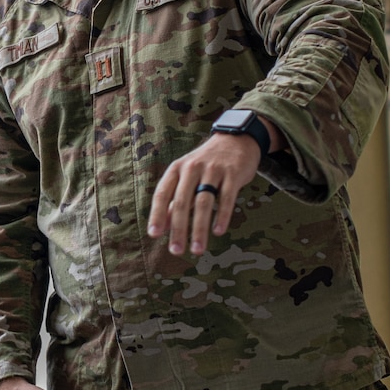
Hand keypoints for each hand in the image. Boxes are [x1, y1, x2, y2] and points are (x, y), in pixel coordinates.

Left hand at [148, 118, 275, 256]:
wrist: (236, 139)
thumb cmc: (206, 164)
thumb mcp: (186, 177)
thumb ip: (173, 201)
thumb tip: (161, 227)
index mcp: (177, 169)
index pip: (162, 193)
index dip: (157, 214)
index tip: (154, 235)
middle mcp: (192, 167)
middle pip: (182, 202)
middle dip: (179, 229)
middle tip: (177, 250)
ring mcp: (213, 169)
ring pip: (203, 202)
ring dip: (199, 228)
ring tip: (197, 249)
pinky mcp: (233, 172)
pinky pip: (227, 197)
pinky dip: (222, 215)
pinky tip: (218, 231)